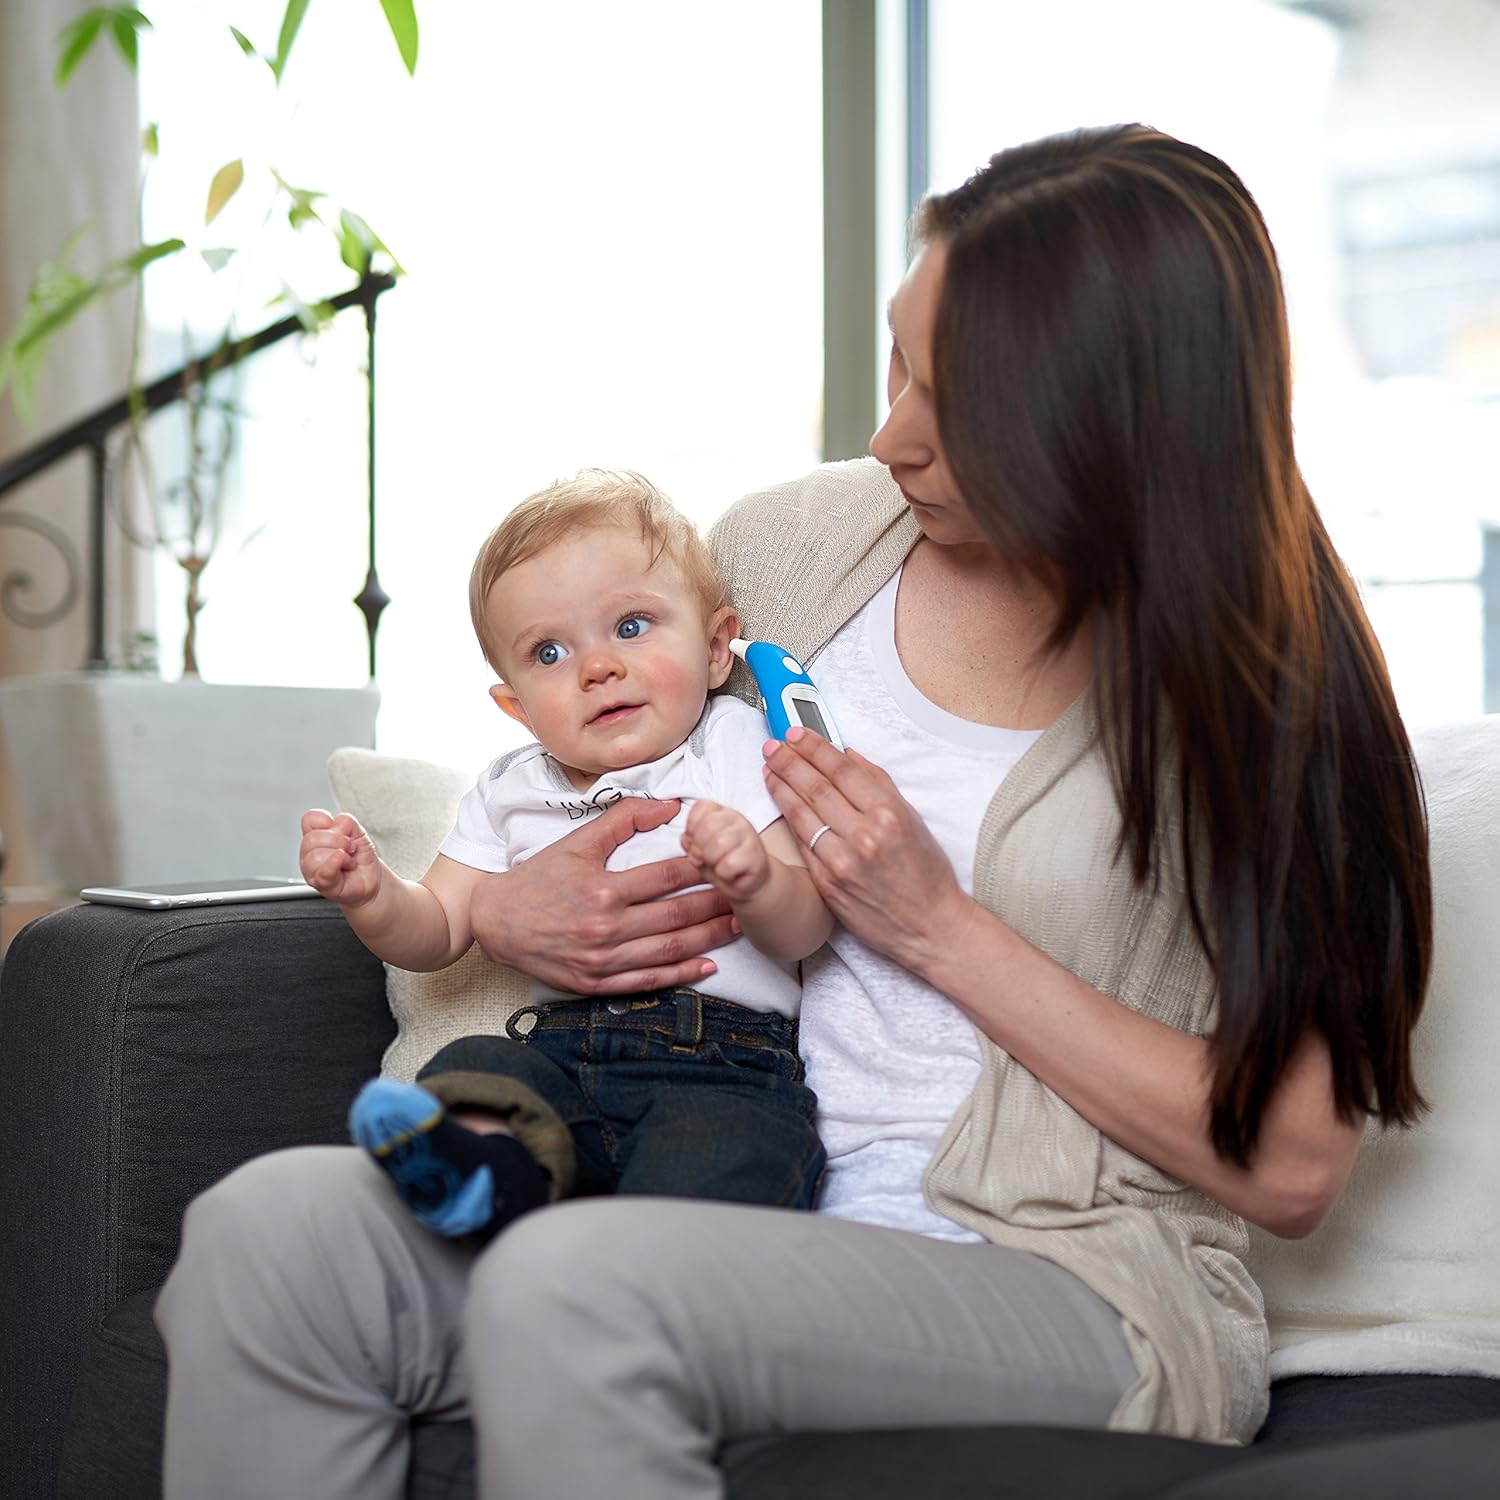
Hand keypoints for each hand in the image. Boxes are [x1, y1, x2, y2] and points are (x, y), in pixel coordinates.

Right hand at [299, 808, 380, 907]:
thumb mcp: (358, 832)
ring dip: (341, 856)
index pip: (309, 819)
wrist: (370, 878)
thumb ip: (346, 822)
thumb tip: (337, 825)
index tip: (341, 831)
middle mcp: (309, 852)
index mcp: (316, 836)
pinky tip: (342, 863)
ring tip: (348, 861)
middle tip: (349, 849)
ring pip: (315, 855)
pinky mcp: (321, 884)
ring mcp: (312, 870)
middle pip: (312, 838)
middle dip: (339, 840)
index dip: (326, 821)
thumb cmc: (360, 856)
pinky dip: (333, 865)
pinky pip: (322, 872)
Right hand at [467, 796, 735, 995]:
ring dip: (708, 940)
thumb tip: (669, 805)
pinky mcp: (596, 983)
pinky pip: (648, 981)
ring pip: (667, 951)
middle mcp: (604, 927)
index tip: (728, 860)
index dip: (702, 869)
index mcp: (601, 888)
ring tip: (737, 927)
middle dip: (715, 906)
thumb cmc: (538, 878)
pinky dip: (681, 974)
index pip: (665, 878)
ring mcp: (601, 960)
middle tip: (746, 896)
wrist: (495, 922)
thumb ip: (623, 820)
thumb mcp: (576, 842)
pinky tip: (707, 966)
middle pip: (674, 917)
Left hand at [681, 799, 769, 902]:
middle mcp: (736, 820)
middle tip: (704, 858)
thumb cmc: (722, 863)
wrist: (748, 882)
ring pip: (719, 842)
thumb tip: (686, 839)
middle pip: (708, 825)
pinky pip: (729, 864)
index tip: (694, 841)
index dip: (692, 826)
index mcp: (721, 813)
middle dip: (699, 846)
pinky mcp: (755, 856)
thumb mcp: (700, 852)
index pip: (702, 806)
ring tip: (718, 865)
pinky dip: (723, 873)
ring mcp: (749, 836)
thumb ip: (691, 842)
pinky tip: (729, 873)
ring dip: (712, 860)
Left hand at [761, 729, 978, 972]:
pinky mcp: (827, 884)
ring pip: (802, 815)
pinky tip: (779, 804)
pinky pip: (803, 846)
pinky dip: (788, 821)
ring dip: (780, 787)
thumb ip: (879, 785)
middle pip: (816, 788)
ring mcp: (842, 862)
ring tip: (767, 768)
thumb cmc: (926, 874)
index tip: (796, 734)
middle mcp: (864, 836)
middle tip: (771, 746)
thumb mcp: (913, 820)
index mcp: (889, 814)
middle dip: (789, 761)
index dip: (814, 748)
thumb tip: (848, 756)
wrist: (929, 926)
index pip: (842, 770)